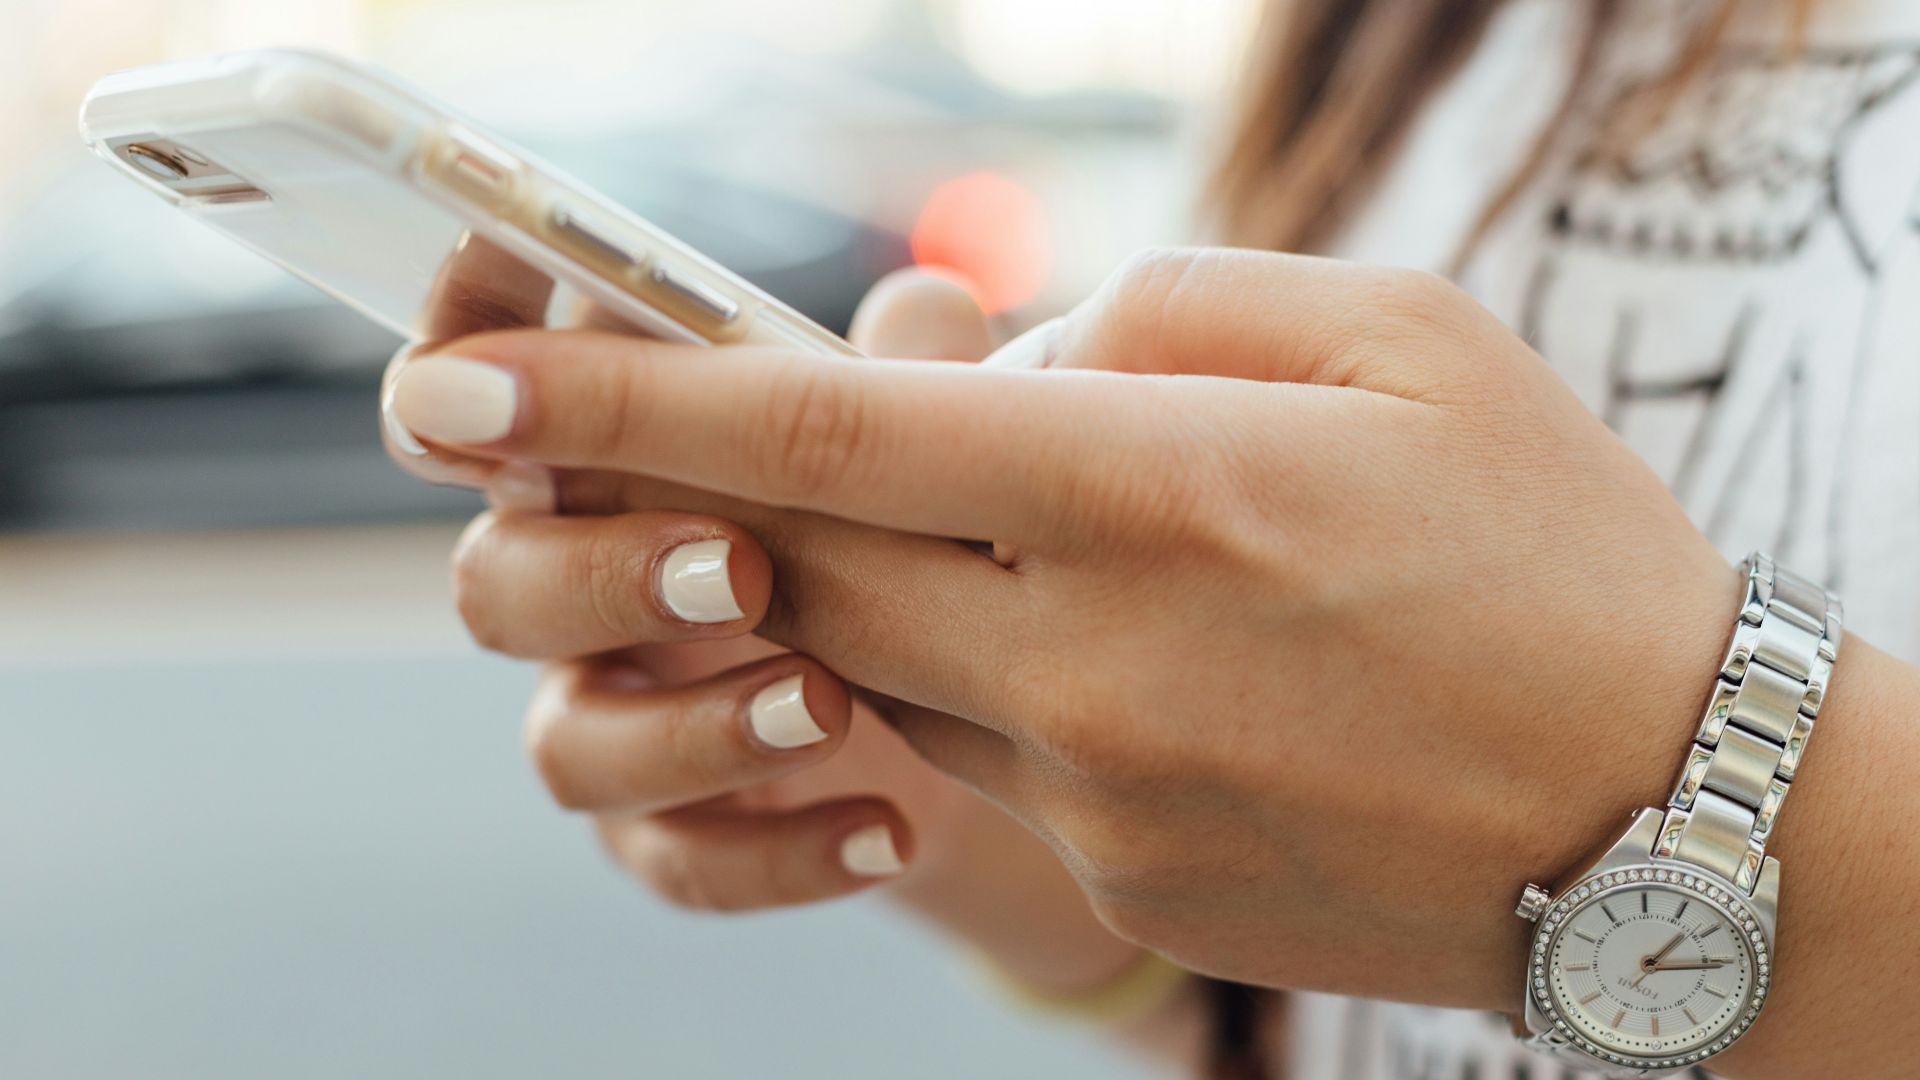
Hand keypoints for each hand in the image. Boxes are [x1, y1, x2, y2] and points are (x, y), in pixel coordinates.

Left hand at [384, 247, 1738, 1010]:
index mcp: (1165, 486)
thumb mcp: (1398, 339)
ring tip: (983, 523)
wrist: (1672, 813)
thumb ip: (1164, 310)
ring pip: (874, 665)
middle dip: (692, 496)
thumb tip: (1000, 352)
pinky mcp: (1121, 876)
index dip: (621, 400)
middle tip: (642, 440)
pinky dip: (981, 672)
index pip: (824, 432)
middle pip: (799, 563)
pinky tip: (1106, 642)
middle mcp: (1099, 655)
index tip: (465, 386)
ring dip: (861, 579)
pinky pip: (979, 754)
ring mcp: (1100, 792)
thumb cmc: (1555, 542)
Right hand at [390, 262, 1142, 990]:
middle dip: (602, 573)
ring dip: (689, 728)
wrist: (978, 711)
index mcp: (605, 461)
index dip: (455, 365)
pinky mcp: (671, 830)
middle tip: (742, 567)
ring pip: (568, 745)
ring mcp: (616, 716)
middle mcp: (579, 585)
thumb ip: (909, 372)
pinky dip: (778, 852)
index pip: (480, 402)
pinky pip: (677, 861)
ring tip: (830, 704)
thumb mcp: (923, 441)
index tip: (487, 358)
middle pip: (496, 583)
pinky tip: (887, 830)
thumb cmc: (908, 524)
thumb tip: (929, 304)